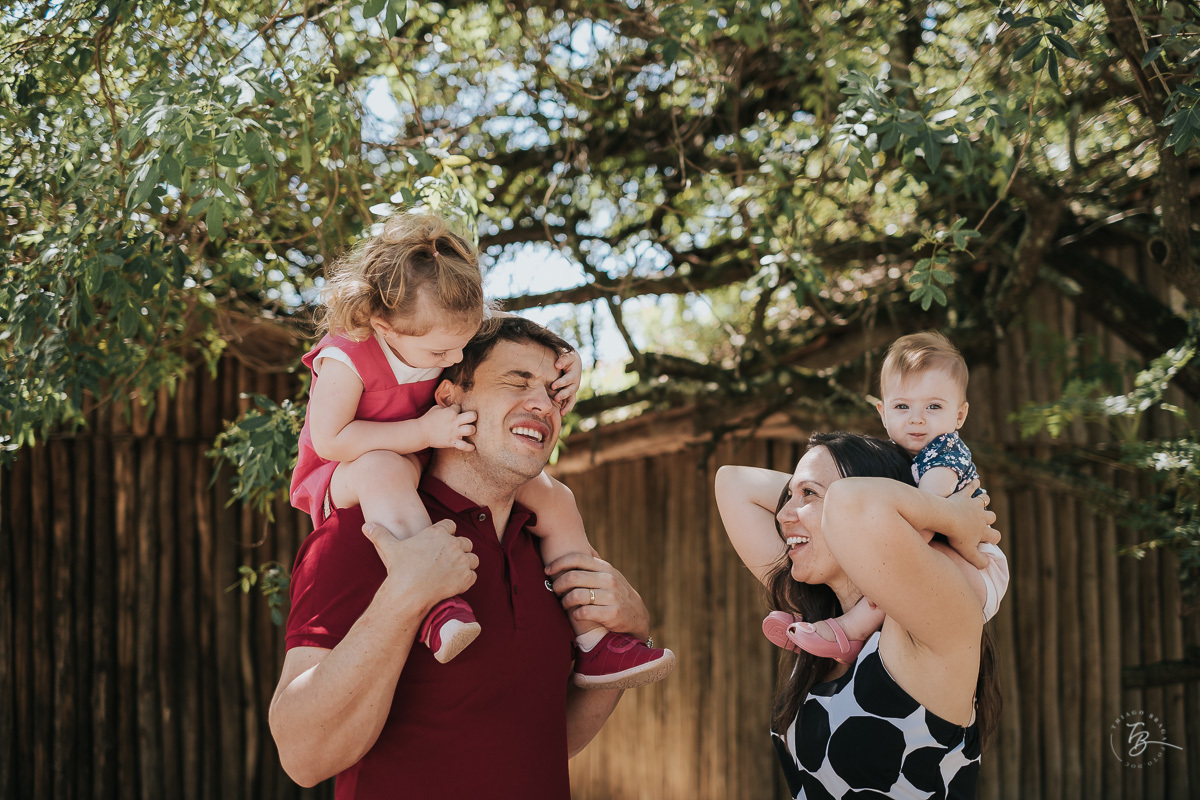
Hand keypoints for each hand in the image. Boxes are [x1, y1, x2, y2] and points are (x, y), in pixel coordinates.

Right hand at [362, 519, 478, 607]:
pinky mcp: (466, 577)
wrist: (409, 592)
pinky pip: (473, 575)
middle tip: (448, 561)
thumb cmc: (400, 569)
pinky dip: (467, 580)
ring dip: (467, 564)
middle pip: (466, 542)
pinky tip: (456, 583)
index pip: (451, 525)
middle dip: (459, 550)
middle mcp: (453, 544)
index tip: (441, 544)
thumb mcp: (390, 548)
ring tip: (455, 572)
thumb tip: (366, 526)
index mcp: (438, 533)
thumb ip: (380, 535)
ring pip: (473, 559)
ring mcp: (462, 560)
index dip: (447, 534)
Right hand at [421, 403, 476, 450]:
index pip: (459, 407)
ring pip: (470, 430)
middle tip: (469, 419)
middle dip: (473, 416)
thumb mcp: (436, 408)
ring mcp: (454, 432)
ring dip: (471, 430)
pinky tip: (472, 447)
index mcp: (450, 412)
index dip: (457, 410)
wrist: (421, 432)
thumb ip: (446, 407)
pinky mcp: (452, 442)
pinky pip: (464, 446)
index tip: (453, 413)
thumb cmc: (428, 419)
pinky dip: (469, 447)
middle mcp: (454, 421)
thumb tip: (453, 407)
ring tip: (468, 430)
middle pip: (472, 416)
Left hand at [544, 551, 650, 640]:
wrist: (636, 615)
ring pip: (576, 595)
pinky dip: (575, 614)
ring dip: (564, 601)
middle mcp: (608, 580)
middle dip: (558, 584)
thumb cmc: (615, 593)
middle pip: (573, 577)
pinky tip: (575, 615)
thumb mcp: (609, 574)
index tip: (547, 570)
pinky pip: (584, 612)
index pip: (577, 558)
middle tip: (554, 590)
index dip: (558, 563)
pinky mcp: (612, 613)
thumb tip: (579, 545)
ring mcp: (611, 596)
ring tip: (563, 604)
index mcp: (604, 568)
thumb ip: (594, 563)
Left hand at [552, 350, 582, 415]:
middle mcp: (575, 384)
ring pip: (571, 399)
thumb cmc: (569, 360)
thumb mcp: (568, 357)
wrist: (575, 364)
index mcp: (574, 375)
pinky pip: (570, 403)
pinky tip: (561, 415)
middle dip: (563, 395)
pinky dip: (567, 409)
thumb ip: (563, 360)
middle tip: (556, 398)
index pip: (567, 379)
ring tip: (561, 413)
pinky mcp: (571, 394)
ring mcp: (573, 390)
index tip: (553, 386)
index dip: (561, 383)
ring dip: (567, 406)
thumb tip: (557, 365)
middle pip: (570, 391)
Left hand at [944, 479, 998, 568]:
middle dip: (989, 519)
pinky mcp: (963, 496)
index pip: (996, 536)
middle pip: (992, 516)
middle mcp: (981, 517)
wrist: (946, 517)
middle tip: (982, 521)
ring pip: (984, 501)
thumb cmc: (956, 536)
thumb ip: (979, 561)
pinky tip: (976, 481)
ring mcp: (973, 505)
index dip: (994, 538)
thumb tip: (987, 565)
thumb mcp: (967, 552)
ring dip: (984, 501)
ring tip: (981, 502)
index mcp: (983, 531)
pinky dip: (974, 484)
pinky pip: (971, 488)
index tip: (989, 540)